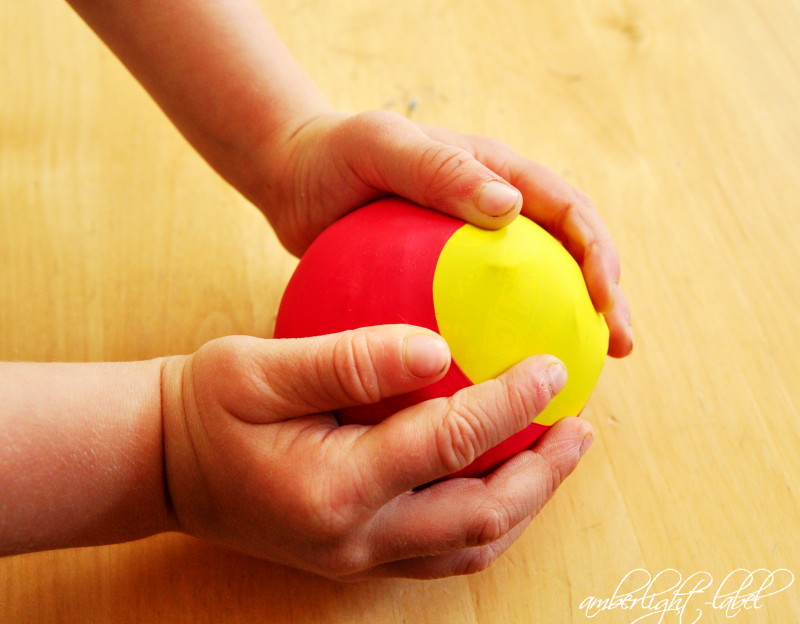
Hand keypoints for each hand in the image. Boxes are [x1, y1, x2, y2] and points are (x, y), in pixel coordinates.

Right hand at [161, 325, 592, 579]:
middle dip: (542, 474)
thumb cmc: (206, 408)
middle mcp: (356, 538)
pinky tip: (500, 474)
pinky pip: (443, 548)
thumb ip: (350, 361)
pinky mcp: (357, 554)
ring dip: (524, 501)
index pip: (448, 445)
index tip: (550, 367)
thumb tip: (434, 348)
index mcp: (334, 488)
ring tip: (557, 453)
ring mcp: (358, 556)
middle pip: (480, 519)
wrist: (167, 465)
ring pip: (469, 545)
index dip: (508, 405)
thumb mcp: (259, 369)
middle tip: (579, 426)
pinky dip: (486, 512)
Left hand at [254, 111, 631, 357]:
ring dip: (566, 325)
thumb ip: (440, 169)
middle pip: (570, 252)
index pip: (566, 209)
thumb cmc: (337, 155)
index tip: (605, 299)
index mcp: (496, 173)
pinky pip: (484, 314)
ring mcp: (475, 249)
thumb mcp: (381, 145)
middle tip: (618, 346)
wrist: (298, 181)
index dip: (598, 251)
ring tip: (580, 374)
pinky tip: (500, 386)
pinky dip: (503, 344)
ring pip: (536, 288)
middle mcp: (498, 211)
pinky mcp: (447, 281)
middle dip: (605, 296)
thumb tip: (510, 208)